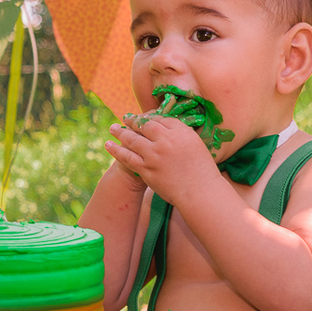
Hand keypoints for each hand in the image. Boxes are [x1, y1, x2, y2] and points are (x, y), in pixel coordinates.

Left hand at [106, 116, 220, 205]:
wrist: (200, 192)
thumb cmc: (202, 171)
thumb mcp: (196, 145)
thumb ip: (181, 135)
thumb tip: (166, 129)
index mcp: (181, 132)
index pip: (162, 119)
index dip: (150, 117)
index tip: (144, 118)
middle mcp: (166, 140)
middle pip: (145, 125)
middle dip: (134, 121)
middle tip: (126, 118)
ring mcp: (154, 155)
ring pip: (132, 139)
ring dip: (120, 132)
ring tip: (113, 128)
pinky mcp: (146, 169)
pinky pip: (127, 157)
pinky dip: (116, 150)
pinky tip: (109, 144)